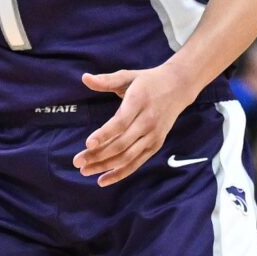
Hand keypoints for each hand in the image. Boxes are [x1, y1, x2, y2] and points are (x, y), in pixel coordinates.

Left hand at [73, 65, 194, 186]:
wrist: (179, 86)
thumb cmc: (147, 81)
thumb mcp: (127, 76)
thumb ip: (106, 80)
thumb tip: (84, 78)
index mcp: (139, 103)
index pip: (120, 122)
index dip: (104, 134)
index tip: (87, 143)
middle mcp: (148, 122)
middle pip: (121, 144)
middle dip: (98, 155)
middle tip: (77, 162)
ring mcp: (153, 135)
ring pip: (128, 156)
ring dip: (106, 166)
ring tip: (85, 170)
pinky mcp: (156, 144)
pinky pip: (137, 162)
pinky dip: (121, 173)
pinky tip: (103, 179)